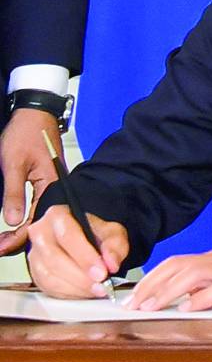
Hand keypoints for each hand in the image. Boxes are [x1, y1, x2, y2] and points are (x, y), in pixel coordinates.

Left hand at [0, 108, 60, 252]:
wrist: (35, 114)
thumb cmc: (25, 134)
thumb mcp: (13, 164)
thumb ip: (14, 194)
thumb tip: (12, 221)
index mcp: (52, 184)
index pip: (37, 219)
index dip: (18, 237)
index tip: (0, 248)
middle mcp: (57, 187)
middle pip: (42, 221)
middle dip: (19, 238)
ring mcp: (53, 184)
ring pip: (40, 215)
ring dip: (22, 230)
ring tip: (3, 241)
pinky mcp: (47, 182)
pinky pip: (39, 205)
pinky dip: (26, 218)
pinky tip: (16, 224)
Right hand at [26, 205, 128, 298]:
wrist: (84, 239)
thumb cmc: (95, 233)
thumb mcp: (112, 232)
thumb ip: (115, 245)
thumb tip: (111, 263)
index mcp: (58, 216)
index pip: (68, 237)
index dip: (85, 257)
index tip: (102, 272)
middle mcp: (41, 233)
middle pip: (55, 259)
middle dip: (80, 276)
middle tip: (100, 285)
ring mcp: (35, 254)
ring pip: (48, 276)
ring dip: (75, 287)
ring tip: (96, 290)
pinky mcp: (34, 272)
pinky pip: (47, 287)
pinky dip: (68, 293)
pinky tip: (84, 292)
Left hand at [127, 236, 211, 311]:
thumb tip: (192, 301)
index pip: (177, 264)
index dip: (152, 279)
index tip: (134, 297)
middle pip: (176, 267)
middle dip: (149, 286)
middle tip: (129, 306)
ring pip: (191, 275)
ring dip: (166, 292)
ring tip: (149, 308)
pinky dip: (200, 299)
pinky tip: (188, 309)